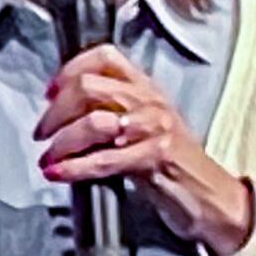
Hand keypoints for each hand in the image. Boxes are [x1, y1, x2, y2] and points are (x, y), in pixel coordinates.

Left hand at [38, 44, 254, 255]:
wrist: (212, 198)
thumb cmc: (175, 166)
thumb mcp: (144, 127)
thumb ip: (112, 112)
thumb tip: (64, 112)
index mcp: (146, 88)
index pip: (105, 57)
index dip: (71, 70)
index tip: (50, 91)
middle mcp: (150, 101)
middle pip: (89, 88)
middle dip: (56, 112)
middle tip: (42, 132)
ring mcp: (155, 128)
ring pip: (93, 122)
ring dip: (62, 142)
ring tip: (48, 157)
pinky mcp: (155, 157)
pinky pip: (104, 159)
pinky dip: (75, 167)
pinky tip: (59, 173)